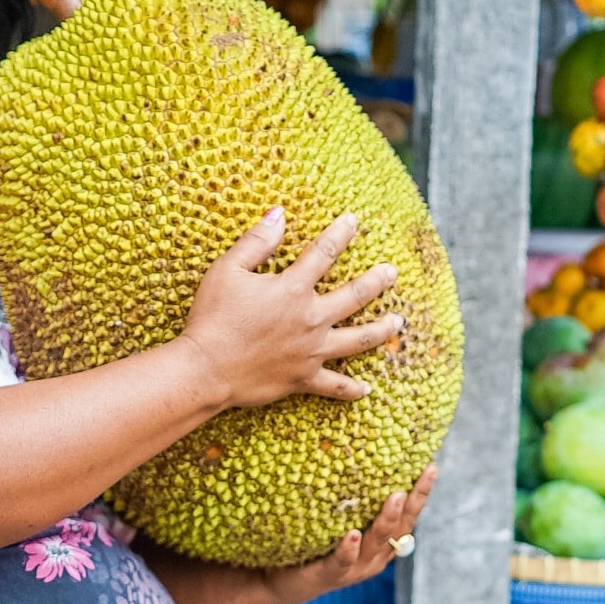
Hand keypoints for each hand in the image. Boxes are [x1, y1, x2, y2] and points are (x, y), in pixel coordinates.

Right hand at [178, 207, 401, 408]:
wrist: (206, 369)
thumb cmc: (212, 317)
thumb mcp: (227, 270)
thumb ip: (257, 241)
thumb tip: (279, 214)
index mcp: (293, 289)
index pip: (324, 253)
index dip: (341, 234)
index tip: (353, 221)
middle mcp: (311, 319)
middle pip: (354, 297)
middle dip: (377, 281)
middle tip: (392, 272)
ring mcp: (311, 351)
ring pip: (357, 340)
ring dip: (381, 330)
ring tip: (398, 322)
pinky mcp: (303, 379)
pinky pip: (334, 386)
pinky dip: (352, 389)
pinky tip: (367, 388)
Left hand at [261, 464, 437, 603]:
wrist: (289, 580)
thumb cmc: (318, 542)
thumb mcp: (341, 518)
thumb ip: (354, 498)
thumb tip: (359, 453)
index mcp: (383, 542)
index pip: (409, 515)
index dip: (421, 493)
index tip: (431, 466)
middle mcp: (376, 556)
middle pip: (401, 527)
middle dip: (413, 501)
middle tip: (424, 474)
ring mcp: (356, 567)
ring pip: (376, 542)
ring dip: (387, 519)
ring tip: (395, 497)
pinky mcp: (332, 575)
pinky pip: (342, 561)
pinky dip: (349, 548)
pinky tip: (353, 534)